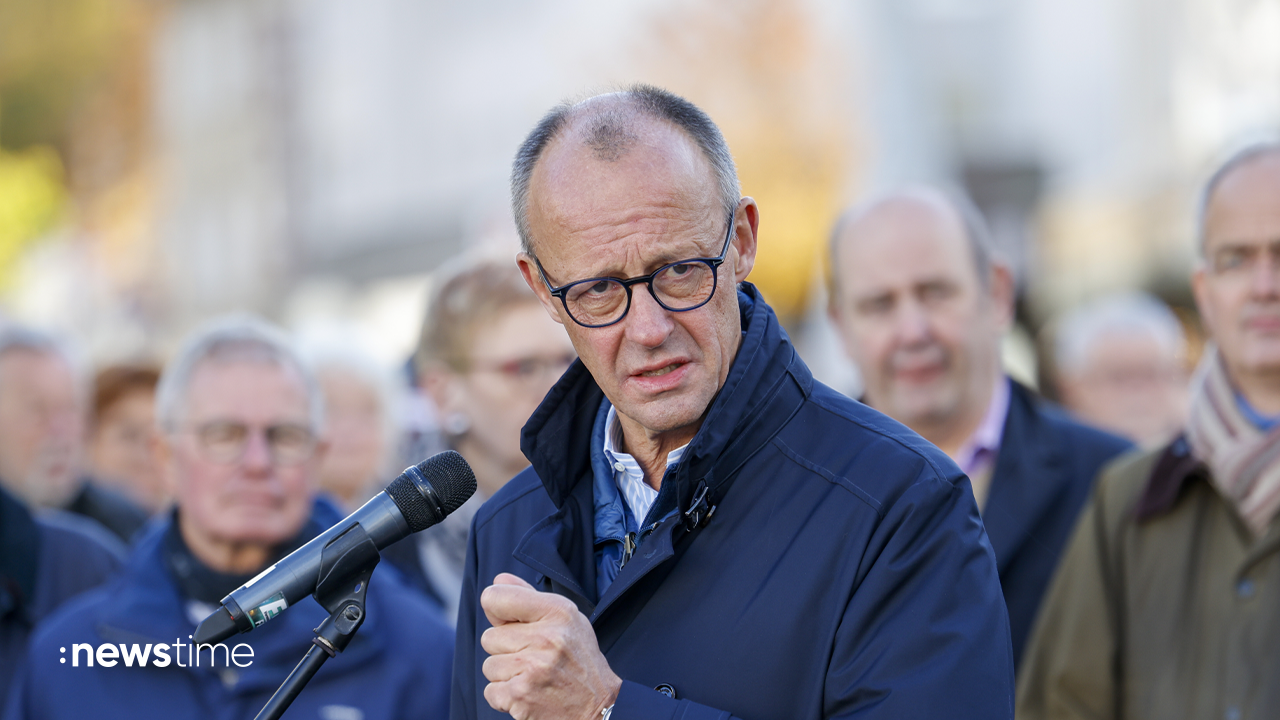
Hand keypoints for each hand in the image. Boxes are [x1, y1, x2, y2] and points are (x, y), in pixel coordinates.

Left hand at [480, 573, 621, 719]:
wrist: (599, 707)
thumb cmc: (580, 661)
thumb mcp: (566, 620)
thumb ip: (529, 597)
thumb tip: (499, 580)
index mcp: (557, 612)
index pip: (495, 597)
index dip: (496, 610)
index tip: (507, 620)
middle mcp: (545, 638)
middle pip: (489, 637)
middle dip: (506, 649)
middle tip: (534, 657)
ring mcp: (532, 668)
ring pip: (489, 665)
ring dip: (506, 674)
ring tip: (533, 675)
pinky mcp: (520, 696)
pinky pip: (490, 691)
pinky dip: (505, 696)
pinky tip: (529, 692)